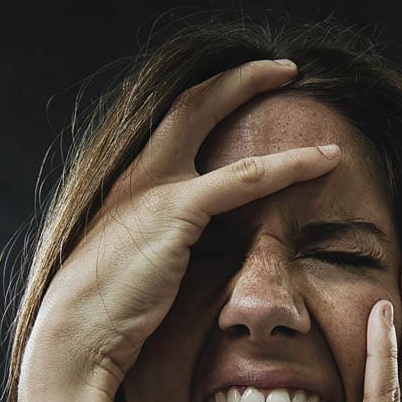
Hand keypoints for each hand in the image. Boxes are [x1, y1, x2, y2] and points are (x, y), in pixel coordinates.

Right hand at [21, 59, 341, 398]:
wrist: (77, 333)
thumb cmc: (107, 313)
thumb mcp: (137, 266)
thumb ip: (164, 245)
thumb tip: (195, 254)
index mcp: (130, 186)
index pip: (174, 125)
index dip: (211, 103)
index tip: (244, 95)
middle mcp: (140, 175)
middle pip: (191, 102)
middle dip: (239, 77)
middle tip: (284, 68)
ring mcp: (155, 187)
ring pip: (219, 125)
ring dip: (264, 99)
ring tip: (304, 91)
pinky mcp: (175, 211)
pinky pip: (244, 179)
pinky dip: (289, 166)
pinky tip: (323, 160)